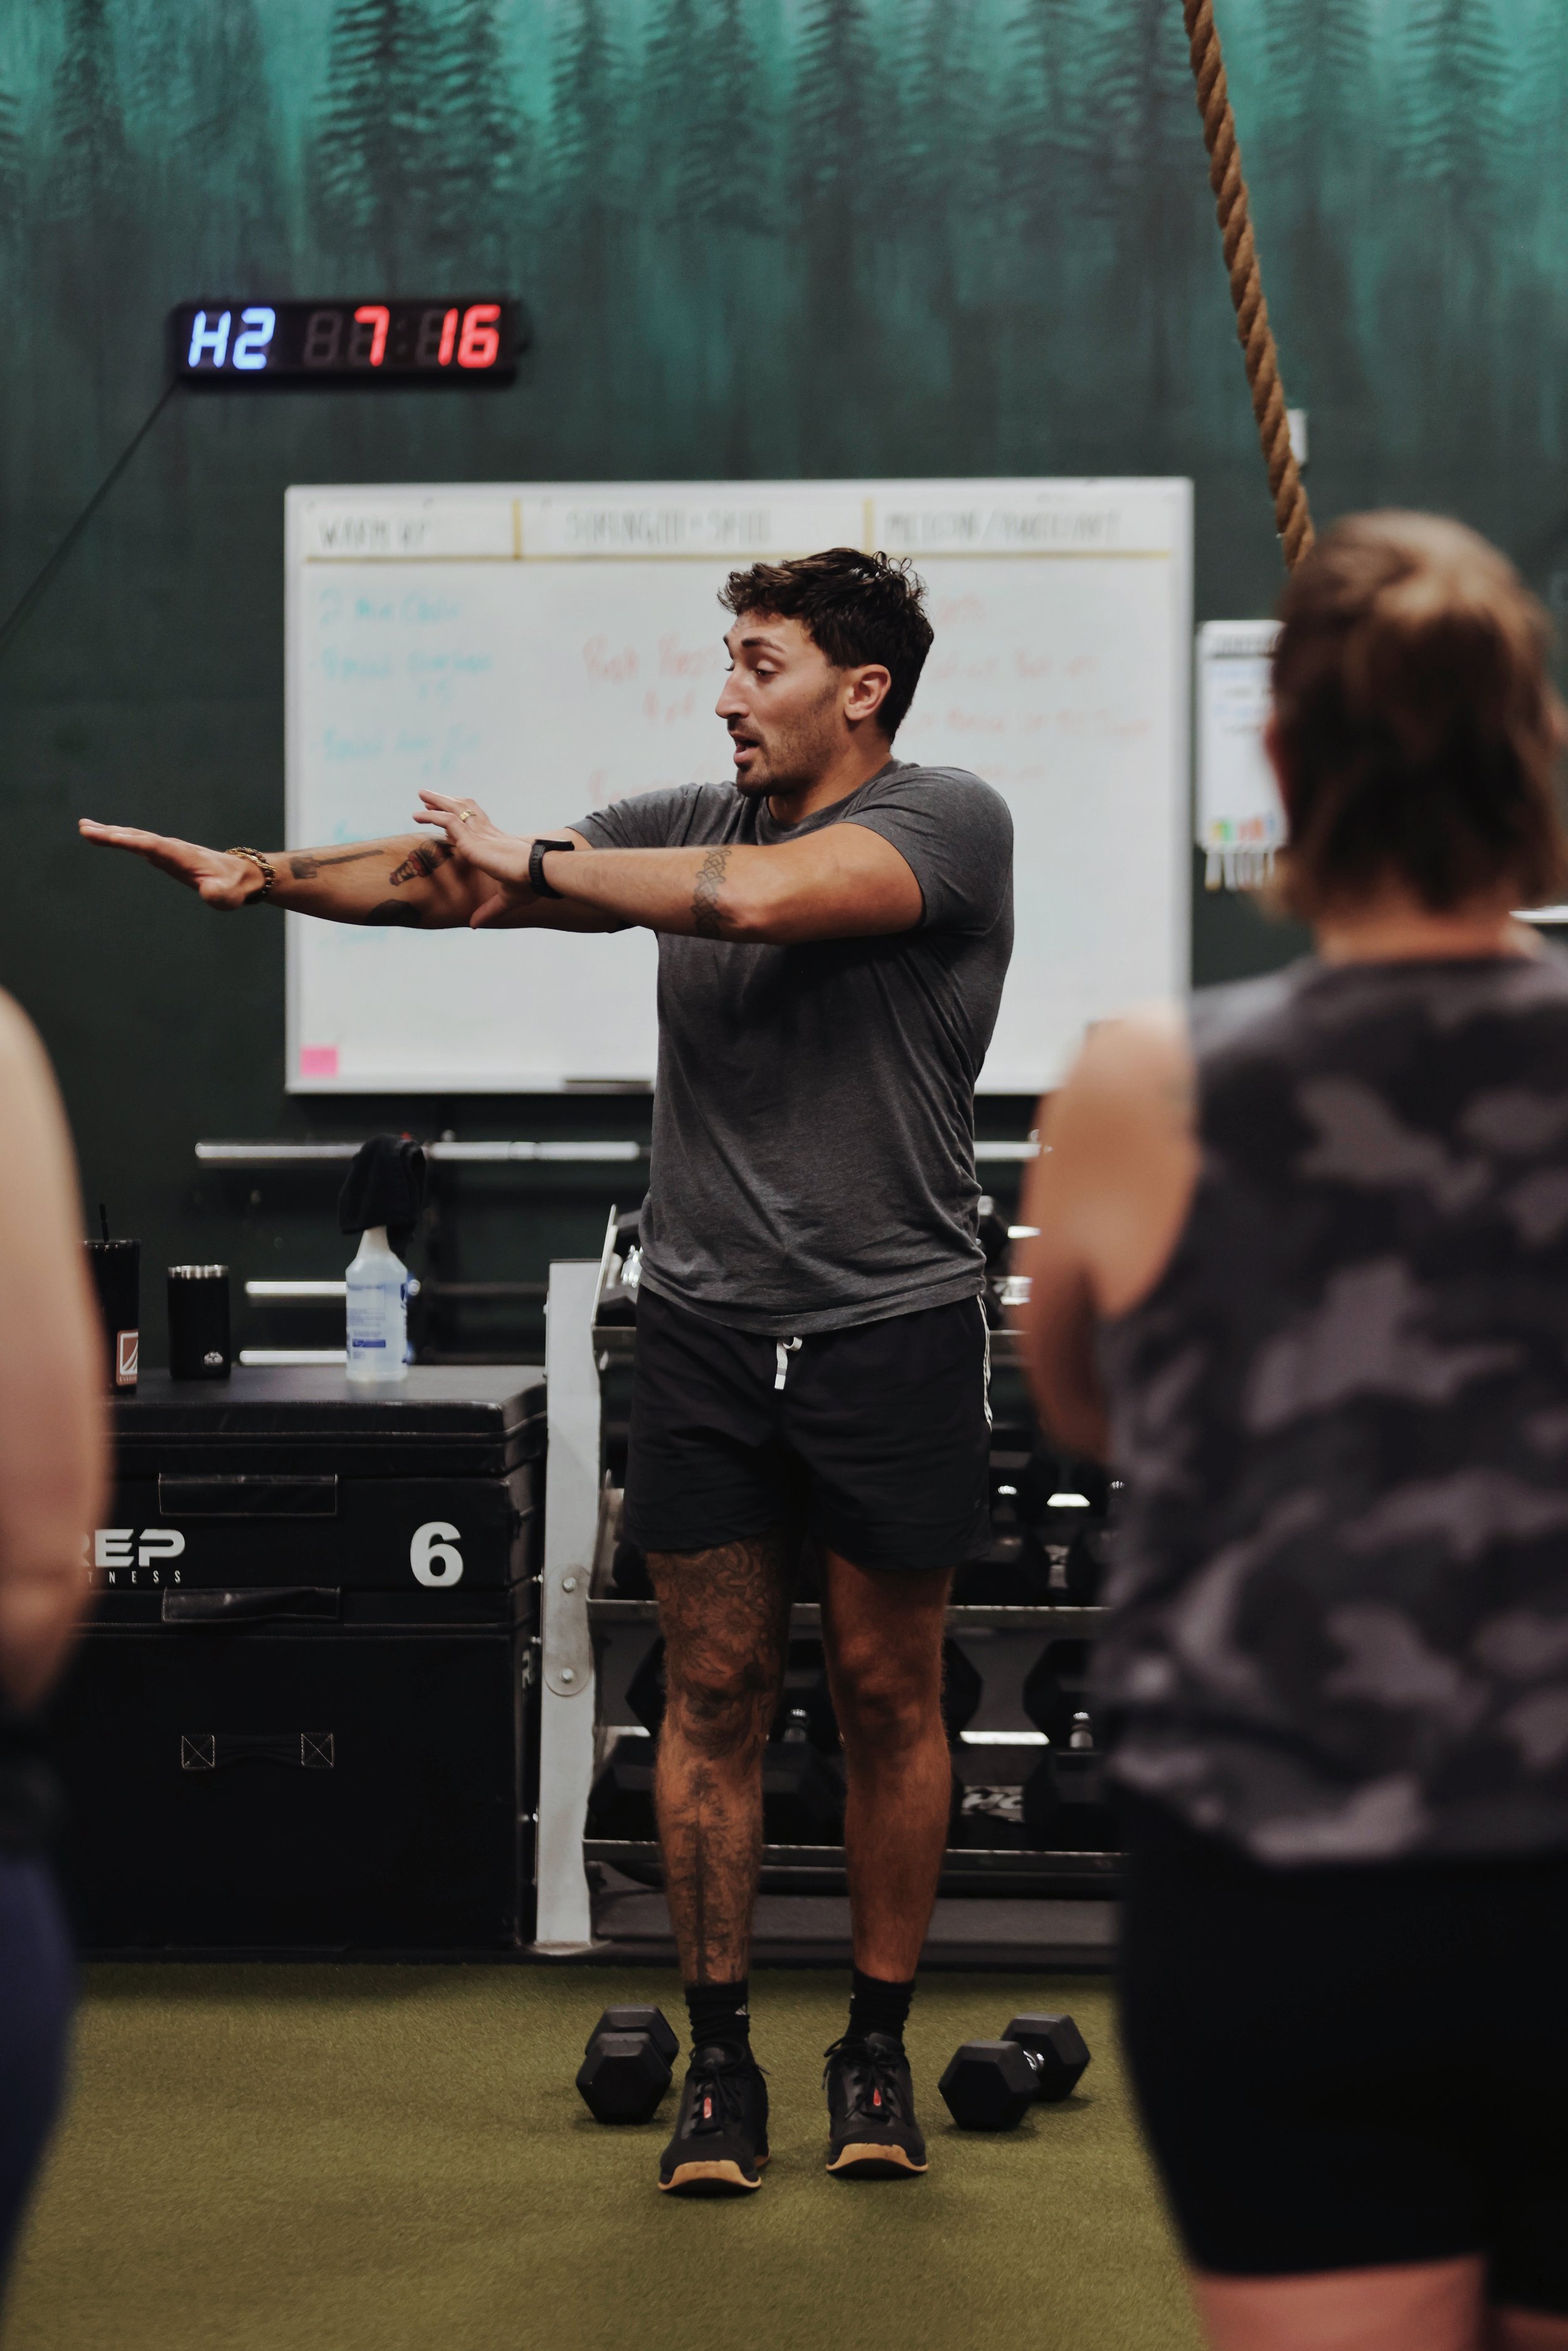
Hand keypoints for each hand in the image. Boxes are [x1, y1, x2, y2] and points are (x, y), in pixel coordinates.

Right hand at [78, 820, 262, 908]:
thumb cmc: (233, 887)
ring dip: (111, 833)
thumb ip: (218, 894)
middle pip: (138, 837)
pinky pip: (138, 843)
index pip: (152, 846)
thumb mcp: (227, 895)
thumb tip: (209, 892)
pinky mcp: (165, 855)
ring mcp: (167, 850)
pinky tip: (106, 836)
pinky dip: (121, 838)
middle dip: (112, 833)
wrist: (241, 875)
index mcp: (182, 855)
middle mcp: (171, 847)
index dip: (132, 841)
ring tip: (85, 827)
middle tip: (84, 828)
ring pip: (135, 837)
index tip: (111, 836)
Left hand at [414, 792, 539, 928]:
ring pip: (454, 809)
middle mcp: (487, 834)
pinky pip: (447, 820)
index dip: (459, 818)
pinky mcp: (471, 839)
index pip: (474, 824)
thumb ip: (488, 910)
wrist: (538, 873)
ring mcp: (479, 834)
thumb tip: (474, 925)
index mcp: (496, 842)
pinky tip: (418, 815)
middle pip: (464, 810)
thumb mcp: (506, 900)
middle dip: (446, 802)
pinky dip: (432, 815)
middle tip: (429, 798)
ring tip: (422, 795)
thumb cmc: (530, 885)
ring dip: (436, 801)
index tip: (445, 815)